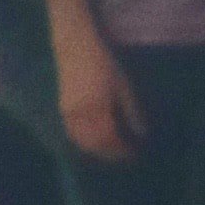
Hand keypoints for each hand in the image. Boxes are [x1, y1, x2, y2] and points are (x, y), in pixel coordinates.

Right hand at [57, 31, 139, 165]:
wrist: (75, 49)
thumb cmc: (104, 64)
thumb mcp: (123, 87)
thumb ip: (131, 112)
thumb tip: (141, 135)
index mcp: (97, 109)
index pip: (110, 140)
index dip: (123, 151)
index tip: (137, 154)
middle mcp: (80, 115)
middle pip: (95, 145)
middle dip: (111, 154)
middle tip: (127, 155)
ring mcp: (68, 113)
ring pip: (81, 142)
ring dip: (97, 150)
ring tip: (114, 150)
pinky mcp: (63, 109)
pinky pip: (73, 133)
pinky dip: (85, 142)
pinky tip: (96, 141)